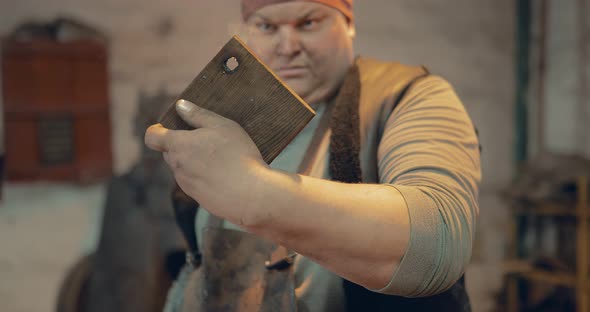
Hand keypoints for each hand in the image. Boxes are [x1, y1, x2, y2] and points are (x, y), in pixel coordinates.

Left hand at [144, 99, 267, 221]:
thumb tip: (180, 106)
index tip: (172, 127)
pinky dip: (204, 177)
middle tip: (207, 141)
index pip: (152, 137)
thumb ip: (198, 115)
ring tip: (221, 159)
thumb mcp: (222, 126)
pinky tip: (224, 175)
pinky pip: (194, 182)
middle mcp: (177, 166)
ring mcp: (186, 184)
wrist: (251, 194)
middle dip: (182, 145)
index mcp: (179, 145)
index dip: (158, 130)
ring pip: (183, 168)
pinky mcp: (197, 198)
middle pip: (170, 152)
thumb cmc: (238, 155)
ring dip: (194, 161)